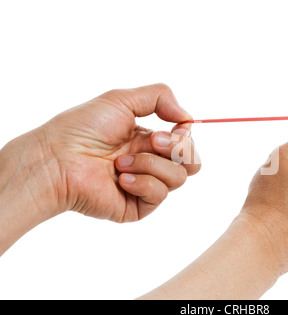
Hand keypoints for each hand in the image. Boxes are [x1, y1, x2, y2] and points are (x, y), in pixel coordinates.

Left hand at [41, 84, 200, 221]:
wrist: (57, 159)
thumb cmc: (82, 128)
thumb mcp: (121, 99)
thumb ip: (159, 97)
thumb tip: (188, 117)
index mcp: (147, 140)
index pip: (185, 142)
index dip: (184, 135)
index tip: (174, 127)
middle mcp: (149, 162)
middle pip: (192, 163)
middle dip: (179, 149)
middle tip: (152, 142)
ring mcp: (144, 185)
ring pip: (179, 178)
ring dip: (151, 164)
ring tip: (121, 162)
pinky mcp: (137, 206)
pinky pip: (160, 195)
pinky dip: (142, 183)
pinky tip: (120, 179)